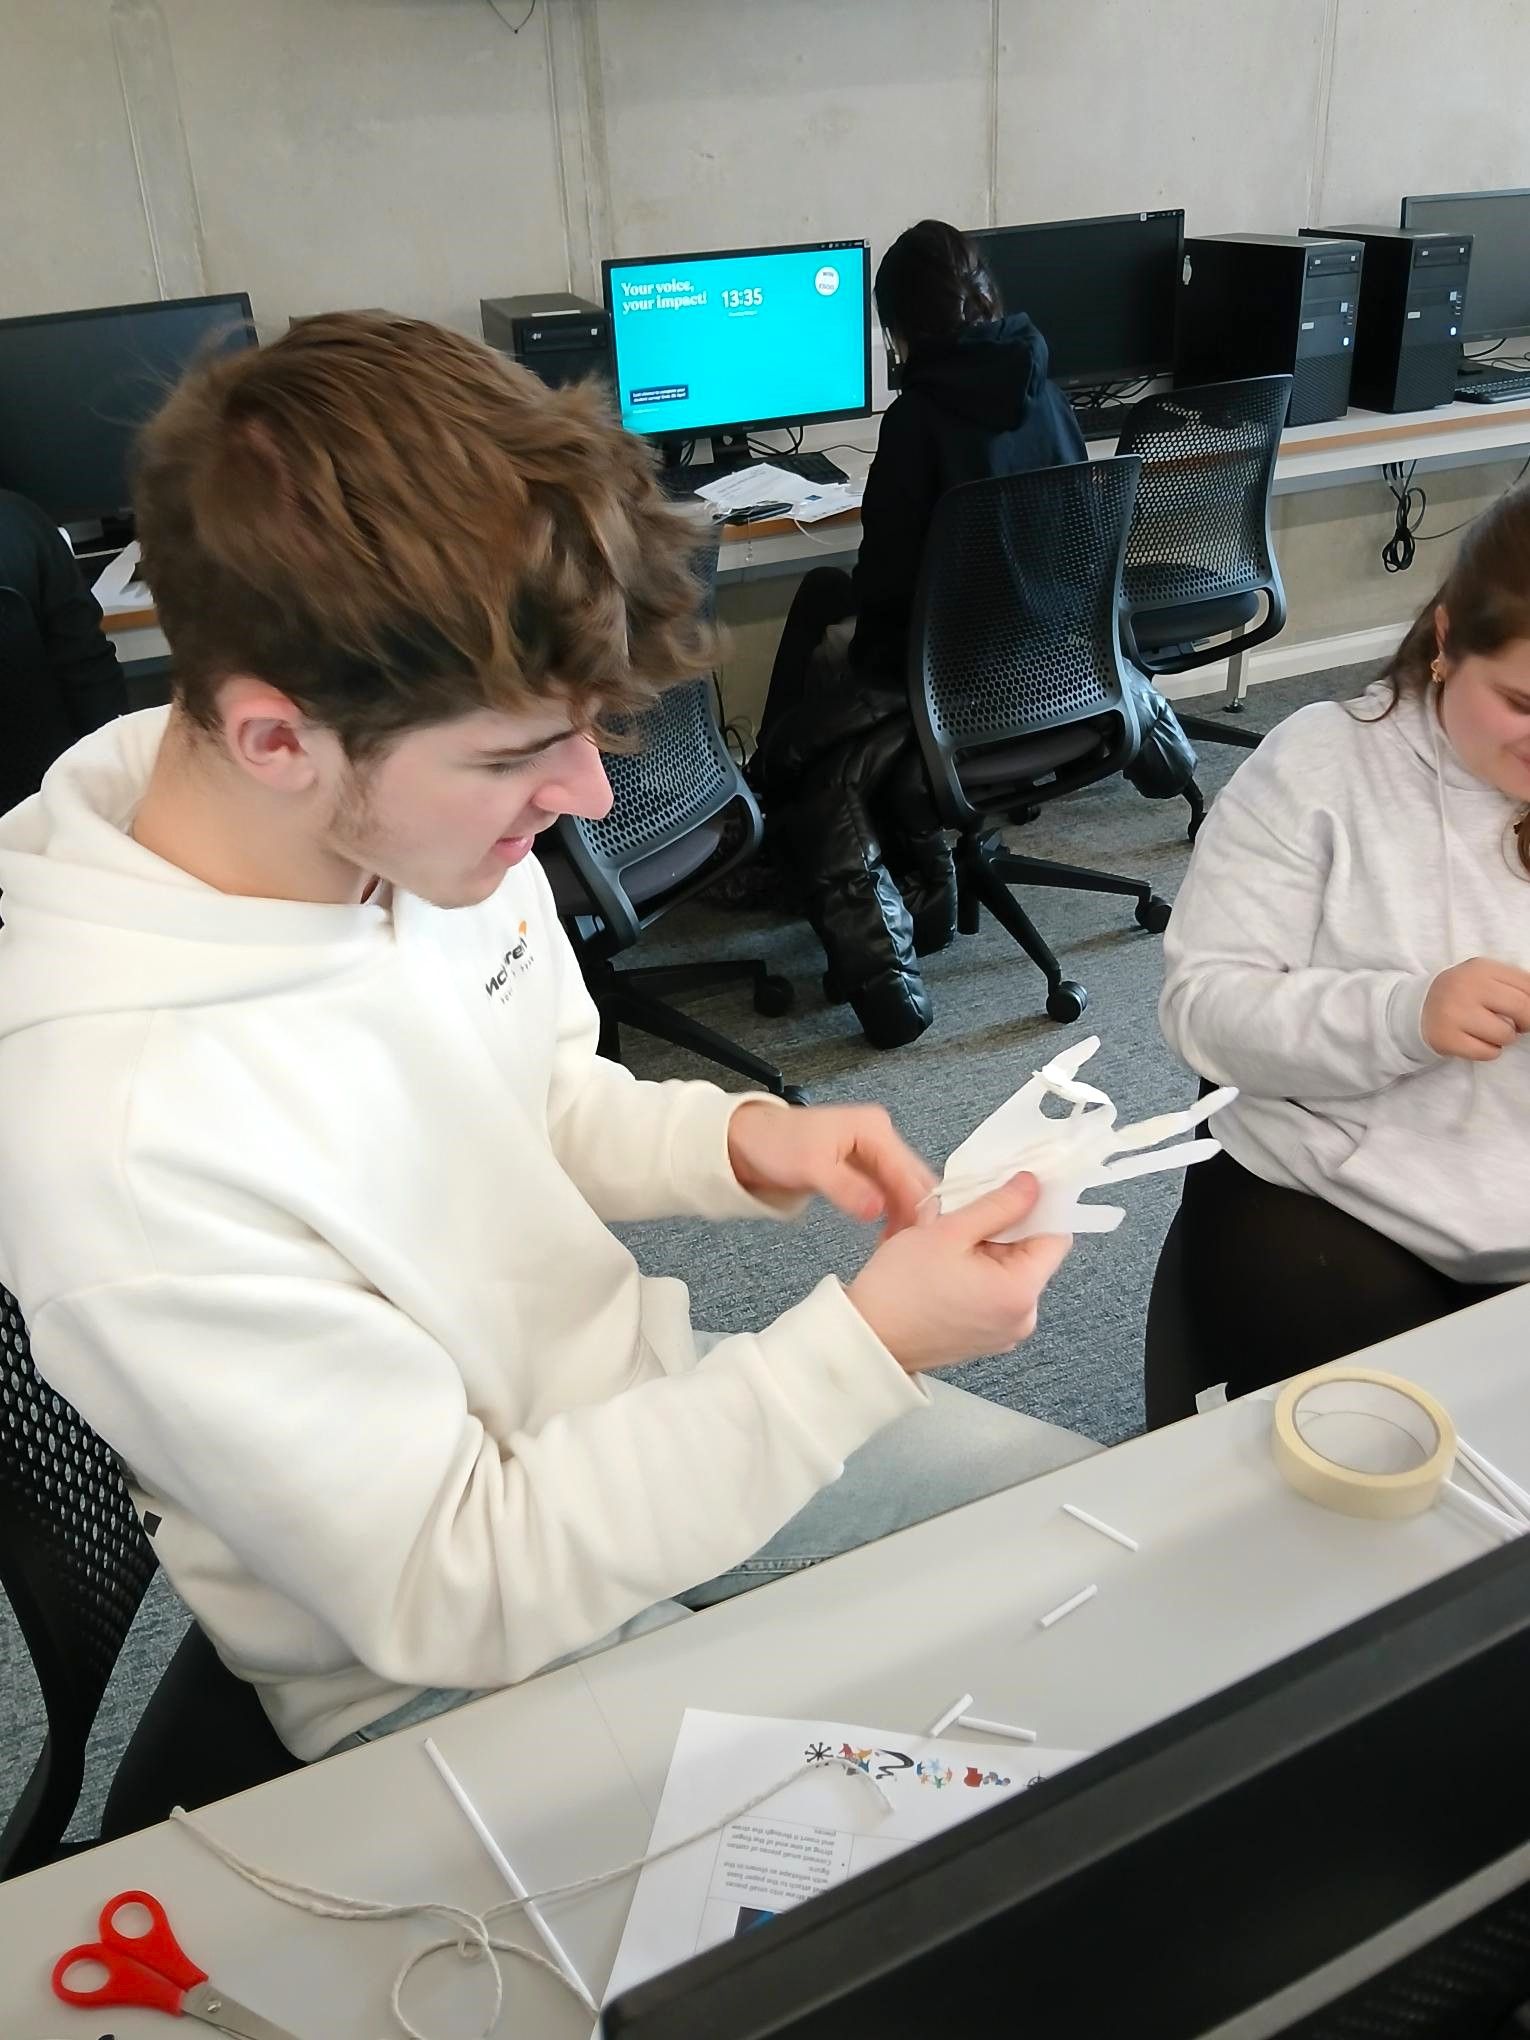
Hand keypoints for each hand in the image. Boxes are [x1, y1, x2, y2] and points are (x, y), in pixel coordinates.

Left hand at [727, 1100, 935, 1233]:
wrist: (752, 1140)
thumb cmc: (777, 1143)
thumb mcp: (811, 1167)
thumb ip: (847, 1188)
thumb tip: (878, 1209)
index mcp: (873, 1128)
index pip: (908, 1171)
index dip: (917, 1205)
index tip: (921, 1236)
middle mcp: (880, 1136)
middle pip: (913, 1178)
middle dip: (916, 1212)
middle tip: (914, 1247)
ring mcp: (874, 1152)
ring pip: (904, 1188)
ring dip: (905, 1215)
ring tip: (898, 1245)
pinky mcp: (865, 1167)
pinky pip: (889, 1191)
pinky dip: (892, 1213)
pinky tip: (888, 1234)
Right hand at [845, 1172, 1071, 1374]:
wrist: (867, 1338)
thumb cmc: (900, 1288)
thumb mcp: (949, 1231)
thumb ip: (998, 1204)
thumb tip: (1031, 1185)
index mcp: (1021, 1292)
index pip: (1056, 1236)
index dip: (1039, 1206)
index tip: (1016, 1186)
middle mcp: (1022, 1317)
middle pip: (1031, 1254)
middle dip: (1003, 1226)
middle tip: (964, 1211)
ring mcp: (1004, 1332)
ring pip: (1010, 1271)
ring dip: (987, 1247)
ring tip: (947, 1239)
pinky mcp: (986, 1337)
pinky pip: (994, 1293)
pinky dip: (978, 1272)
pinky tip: (945, 1263)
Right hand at [1421, 957, 1529, 1061]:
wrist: (1417, 1008)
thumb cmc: (1462, 994)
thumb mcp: (1485, 977)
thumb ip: (1515, 984)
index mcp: (1481, 968)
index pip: (1528, 986)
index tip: (1524, 1012)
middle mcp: (1466, 987)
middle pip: (1522, 1008)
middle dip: (1525, 1022)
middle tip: (1516, 1025)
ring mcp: (1454, 1013)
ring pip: (1506, 1035)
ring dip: (1504, 1038)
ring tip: (1488, 1031)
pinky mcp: (1447, 1038)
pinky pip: (1488, 1053)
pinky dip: (1488, 1051)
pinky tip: (1475, 1040)